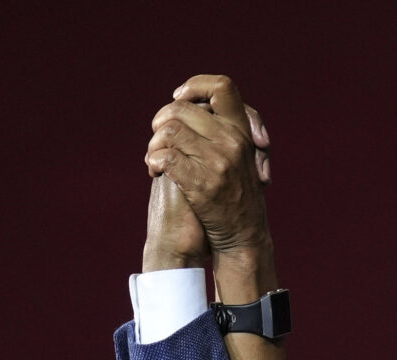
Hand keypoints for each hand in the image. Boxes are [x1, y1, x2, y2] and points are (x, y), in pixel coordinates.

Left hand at [146, 75, 272, 277]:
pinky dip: (154, 162)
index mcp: (241, 131)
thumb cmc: (237, 197)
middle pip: (183, 109)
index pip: (222, 86)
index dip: (195, 86)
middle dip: (161, 121)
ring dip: (154, 143)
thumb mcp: (240, 158)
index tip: (178, 98)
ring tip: (153, 158)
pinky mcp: (202, 184)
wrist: (243, 237)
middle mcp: (233, 141)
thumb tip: (193, 106)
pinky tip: (154, 171)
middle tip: (156, 137)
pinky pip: (168, 158)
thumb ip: (222, 133)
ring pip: (171, 131)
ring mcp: (219, 162)